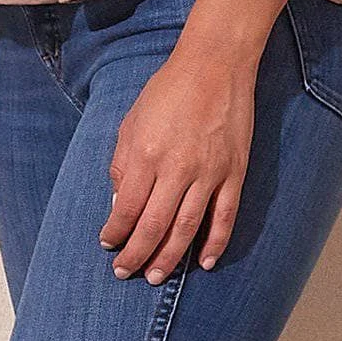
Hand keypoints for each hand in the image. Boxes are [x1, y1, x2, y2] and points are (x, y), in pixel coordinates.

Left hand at [98, 40, 256, 280]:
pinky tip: (205, 262)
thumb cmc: (169, 88)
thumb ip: (123, 162)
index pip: (126, 208)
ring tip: (156, 277)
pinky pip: (224, 216)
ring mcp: (208, 171)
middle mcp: (177, 167)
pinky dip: (215, 243)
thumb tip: (120, 202)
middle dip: (136, 255)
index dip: (115, 232)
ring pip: (187, 228)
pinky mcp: (233, 171)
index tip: (108, 244)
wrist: (215, 63)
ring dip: (169, 257)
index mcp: (147, 152)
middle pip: (154, 226)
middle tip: (125, 273)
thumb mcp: (133, 119)